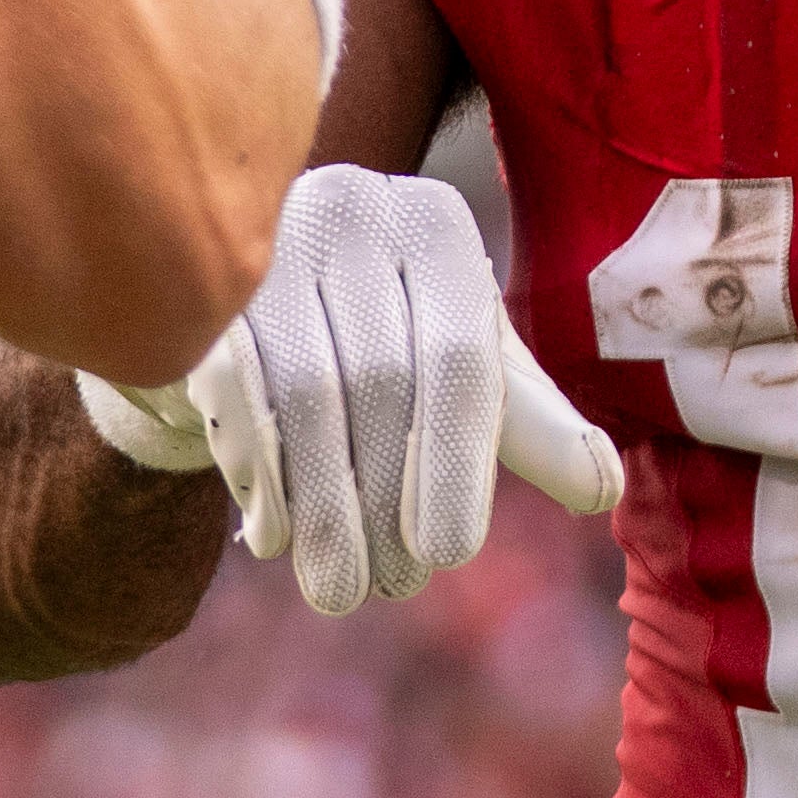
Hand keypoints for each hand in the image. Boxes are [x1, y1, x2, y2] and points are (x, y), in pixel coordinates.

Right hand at [77, 163, 622, 611]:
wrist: (253, 289)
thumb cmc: (388, 335)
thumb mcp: (466, 365)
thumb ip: (530, 422)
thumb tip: (601, 489)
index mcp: (434, 226)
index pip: (457, 357)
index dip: (453, 464)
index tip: (448, 556)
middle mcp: (352, 209)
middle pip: (377, 379)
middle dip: (384, 500)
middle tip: (388, 588)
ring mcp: (265, 238)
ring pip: (301, 392)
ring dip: (323, 506)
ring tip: (339, 587)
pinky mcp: (196, 281)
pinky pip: (229, 390)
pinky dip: (257, 475)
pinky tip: (274, 535)